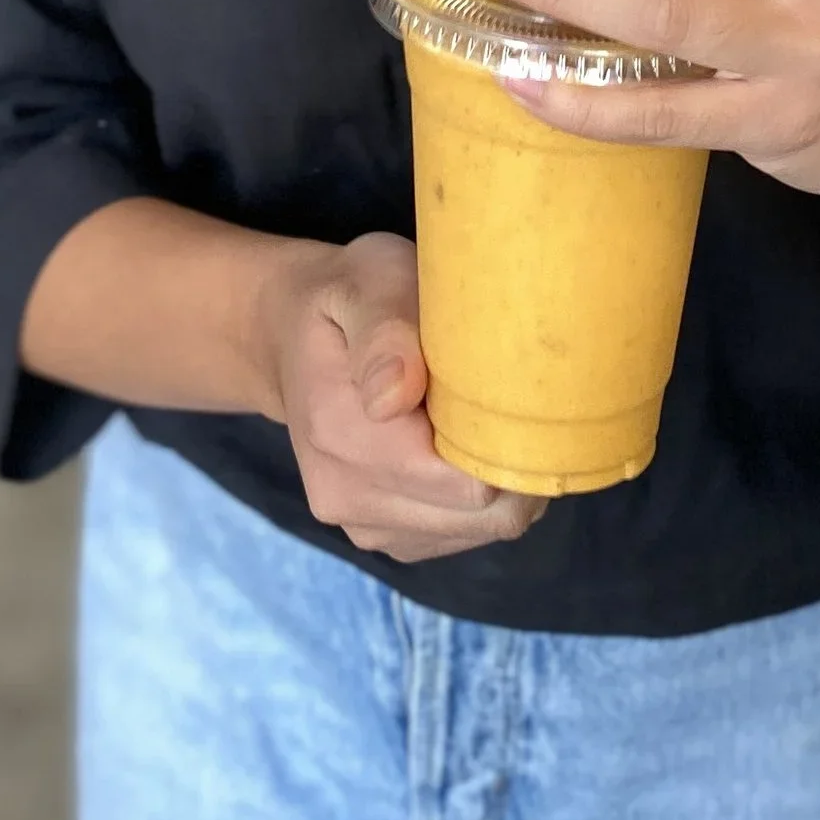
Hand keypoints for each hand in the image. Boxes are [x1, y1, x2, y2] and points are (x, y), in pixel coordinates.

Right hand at [257, 231, 547, 561]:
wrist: (291, 336)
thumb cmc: (348, 296)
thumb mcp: (367, 283)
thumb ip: (384, 331)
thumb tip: (393, 397)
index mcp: (340, 431)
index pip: (463, 482)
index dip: (514, 445)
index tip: (529, 396)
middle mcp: (344, 494)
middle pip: (484, 515)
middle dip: (520, 465)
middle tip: (526, 401)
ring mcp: (361, 524)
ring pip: (482, 530)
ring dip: (509, 484)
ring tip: (494, 417)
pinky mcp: (383, 536)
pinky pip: (463, 536)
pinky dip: (485, 500)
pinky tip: (471, 445)